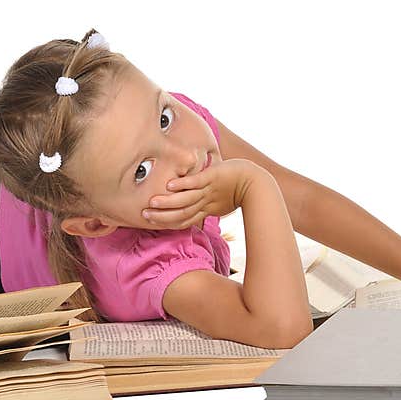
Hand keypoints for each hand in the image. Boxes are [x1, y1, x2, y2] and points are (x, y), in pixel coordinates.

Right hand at [142, 158, 265, 229]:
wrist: (256, 182)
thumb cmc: (237, 189)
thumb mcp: (220, 201)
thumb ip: (206, 205)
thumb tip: (196, 210)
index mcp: (206, 209)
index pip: (184, 219)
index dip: (168, 222)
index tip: (150, 222)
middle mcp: (206, 201)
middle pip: (182, 212)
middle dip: (163, 215)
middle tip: (144, 215)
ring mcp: (209, 189)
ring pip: (186, 199)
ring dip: (168, 202)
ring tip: (152, 202)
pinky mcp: (213, 176)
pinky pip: (196, 181)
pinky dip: (183, 184)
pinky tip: (170, 185)